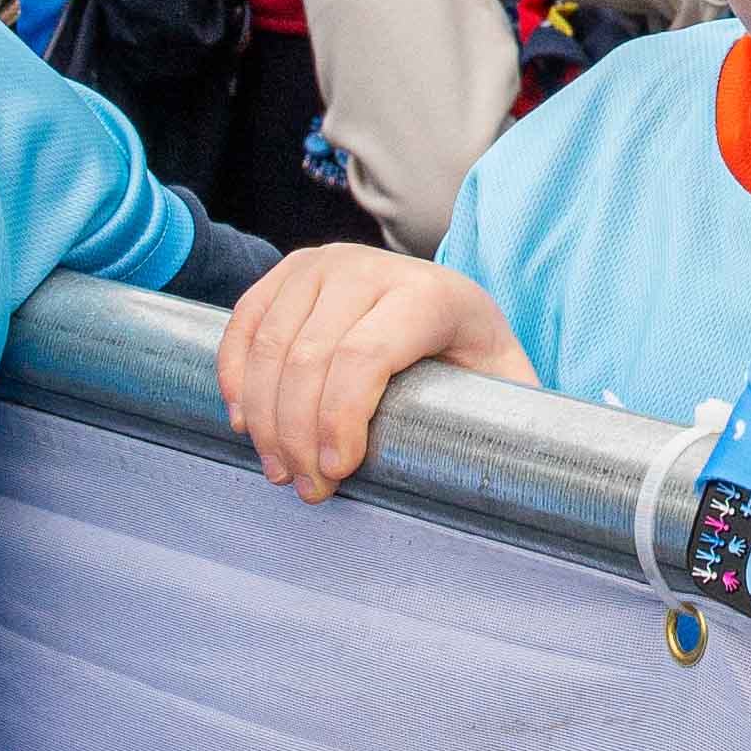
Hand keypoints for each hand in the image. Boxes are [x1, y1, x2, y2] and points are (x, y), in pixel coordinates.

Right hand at [211, 246, 532, 501]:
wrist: (448, 305)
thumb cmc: (475, 361)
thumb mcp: (507, 387)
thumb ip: (512, 424)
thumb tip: (513, 475)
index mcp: (430, 294)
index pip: (364, 357)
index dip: (339, 420)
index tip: (336, 473)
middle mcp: (371, 266)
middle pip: (309, 358)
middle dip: (297, 434)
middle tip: (307, 487)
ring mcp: (323, 263)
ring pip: (269, 346)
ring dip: (263, 418)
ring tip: (280, 468)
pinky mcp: (289, 271)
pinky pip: (244, 324)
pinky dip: (238, 378)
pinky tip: (246, 422)